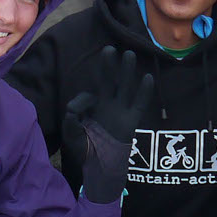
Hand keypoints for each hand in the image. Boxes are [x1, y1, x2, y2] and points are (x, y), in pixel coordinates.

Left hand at [65, 48, 154, 202]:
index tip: (73, 111)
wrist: (100, 168)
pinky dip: (143, 91)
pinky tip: (147, 77)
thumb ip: (70, 122)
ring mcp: (120, 111)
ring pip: (125, 87)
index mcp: (92, 108)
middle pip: (109, 81)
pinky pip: (139, 103)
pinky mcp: (131, 120)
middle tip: (110, 48)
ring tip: (129, 54)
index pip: (88, 95)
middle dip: (109, 66)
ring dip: (127, 72)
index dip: (81, 100)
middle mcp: (107, 105)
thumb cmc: (86, 150)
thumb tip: (71, 108)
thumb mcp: (72, 136)